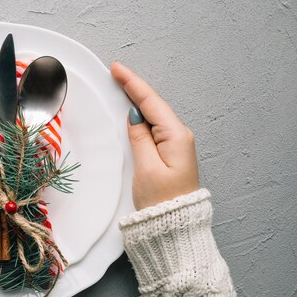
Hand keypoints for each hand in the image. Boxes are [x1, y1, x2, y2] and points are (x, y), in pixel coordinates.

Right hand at [111, 62, 198, 209]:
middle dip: (135, 88)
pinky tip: (133, 113)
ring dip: (138, 102)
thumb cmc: (161, 202)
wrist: (174, 228)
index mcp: (176, 136)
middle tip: (116, 73)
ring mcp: (176, 146)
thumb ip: (140, 138)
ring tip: (121, 86)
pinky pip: (154, 129)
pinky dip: (142, 118)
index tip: (117, 69)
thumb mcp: (146, 168)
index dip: (133, 84)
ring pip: (154, 116)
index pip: (151, 102)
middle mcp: (179, 137)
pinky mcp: (170, 155)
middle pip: (154, 105)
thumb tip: (135, 116)